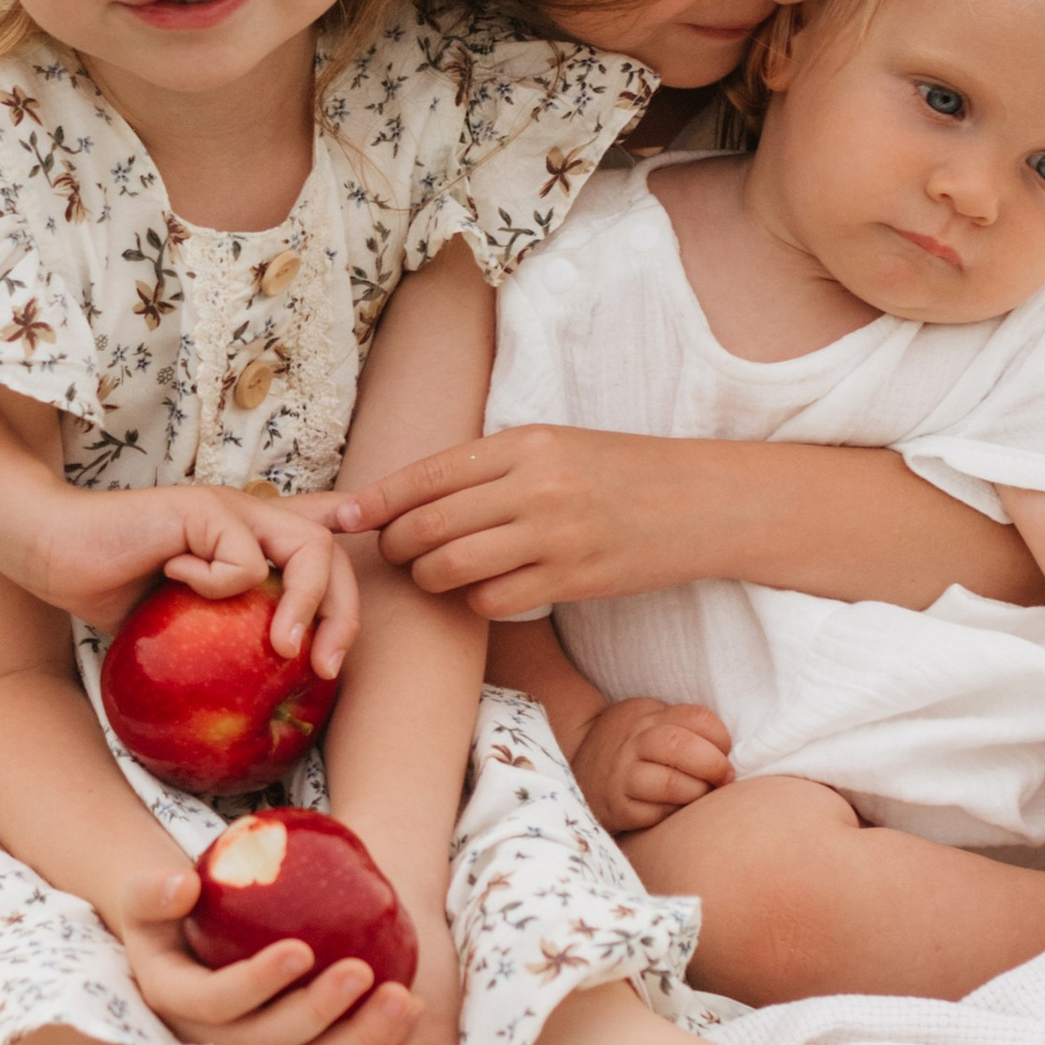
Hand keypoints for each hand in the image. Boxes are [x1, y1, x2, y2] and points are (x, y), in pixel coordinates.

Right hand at [30, 482, 359, 675]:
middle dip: (343, 615)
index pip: (318, 530)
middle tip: (324, 668)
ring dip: (307, 606)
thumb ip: (219, 641)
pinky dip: (217, 586)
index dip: (354, 534)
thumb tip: (253, 706)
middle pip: (330, 553)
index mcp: (246, 540)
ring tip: (284, 649)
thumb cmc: (110, 592)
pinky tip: (174, 582)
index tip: (368, 552)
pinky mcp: (203, 509)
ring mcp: (229, 509)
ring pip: (309, 549)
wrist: (52, 553)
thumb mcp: (177, 628)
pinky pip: (241, 561)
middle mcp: (247, 517)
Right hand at [114, 856, 417, 1044]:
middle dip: (317, 1014)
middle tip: (361, 972)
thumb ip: (154, 889)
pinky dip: (374, 1042)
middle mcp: (211, 1042)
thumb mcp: (148, 894)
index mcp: (173, 1003)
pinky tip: (411, 1010)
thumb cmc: (168, 908)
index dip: (256, 983)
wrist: (185, 943)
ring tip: (404, 1001)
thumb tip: (183, 886)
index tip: (300, 948)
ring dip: (360, 1041)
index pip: (214, 1003)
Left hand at [343, 426, 687, 618]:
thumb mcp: (556, 447)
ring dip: (430, 577)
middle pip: (429, 525)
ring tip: (433, 572)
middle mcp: (535, 488)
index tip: (344, 514)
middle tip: (395, 551)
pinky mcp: (573, 581)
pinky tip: (486, 589)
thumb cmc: (621, 471)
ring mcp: (554, 537)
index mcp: (526, 444)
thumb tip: (415, 492)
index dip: (378, 499)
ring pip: (451, 567)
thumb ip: (492, 465)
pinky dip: (476, 600)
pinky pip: (493, 601)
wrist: (700, 502)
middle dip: (398, 545)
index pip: (429, 474)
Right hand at [571, 695, 733, 833]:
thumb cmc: (631, 748)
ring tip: (703, 794)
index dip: (720, 736)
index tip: (726, 751)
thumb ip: (682, 728)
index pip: (694, 718)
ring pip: (669, 783)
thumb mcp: (649, 721)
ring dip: (697, 791)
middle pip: (679, 746)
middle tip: (724, 777)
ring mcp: (623, 776)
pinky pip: (656, 813)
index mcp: (648, 717)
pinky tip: (679, 808)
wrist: (578, 771)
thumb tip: (730, 751)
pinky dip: (675, 812)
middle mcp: (633, 743)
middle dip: (713, 764)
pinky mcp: (619, 808)